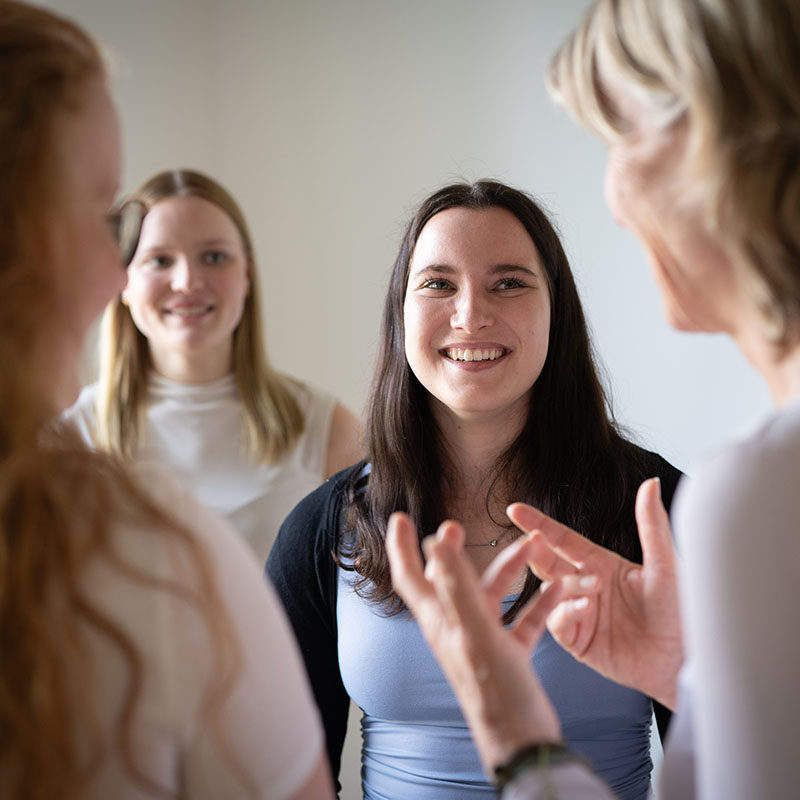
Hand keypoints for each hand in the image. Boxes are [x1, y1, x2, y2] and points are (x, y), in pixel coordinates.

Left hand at [386, 512, 565, 774]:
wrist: (524, 742)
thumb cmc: (494, 693)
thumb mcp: (474, 632)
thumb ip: (456, 586)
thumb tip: (433, 543)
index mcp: (440, 620)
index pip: (410, 577)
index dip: (401, 547)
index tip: (401, 517)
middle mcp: (456, 627)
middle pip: (449, 580)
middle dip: (454, 551)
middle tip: (457, 525)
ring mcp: (482, 640)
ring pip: (493, 594)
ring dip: (511, 569)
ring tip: (535, 546)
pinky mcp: (509, 654)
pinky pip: (522, 618)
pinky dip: (537, 601)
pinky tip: (557, 588)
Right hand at [508, 478, 682, 708]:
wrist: (685, 661)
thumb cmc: (681, 612)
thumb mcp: (666, 564)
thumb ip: (651, 524)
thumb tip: (649, 483)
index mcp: (602, 564)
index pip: (562, 539)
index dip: (538, 523)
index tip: (515, 509)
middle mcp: (587, 586)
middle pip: (548, 562)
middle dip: (536, 551)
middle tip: (531, 542)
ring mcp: (581, 614)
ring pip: (551, 591)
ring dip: (564, 586)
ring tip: (591, 591)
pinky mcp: (580, 642)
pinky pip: (558, 623)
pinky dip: (565, 613)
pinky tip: (585, 610)